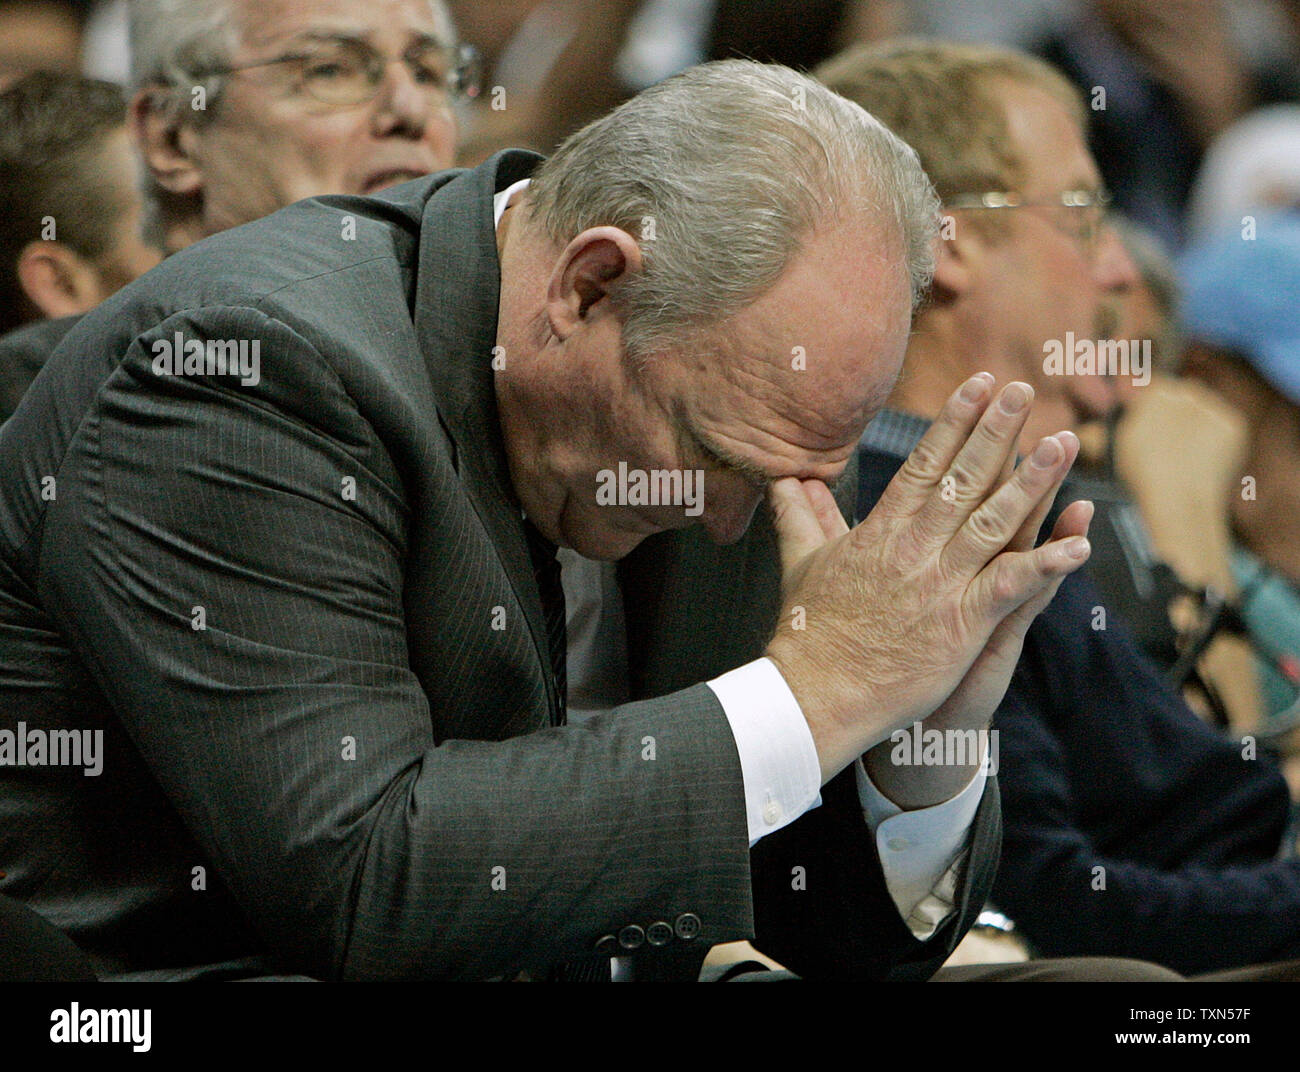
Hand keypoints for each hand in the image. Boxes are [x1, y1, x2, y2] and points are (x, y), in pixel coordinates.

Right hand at [765, 375, 1091, 782]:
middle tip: (1024, 391)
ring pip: (993, 521)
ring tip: (1062, 445)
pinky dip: (1044, 566)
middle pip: (963, 479)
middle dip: (996, 432)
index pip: (923, 464)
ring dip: (1032, 482)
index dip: (954, 423)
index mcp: (881, 531)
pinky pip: (1010, 587)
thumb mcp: (801, 562)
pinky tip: (1078, 544)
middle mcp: (914, 548)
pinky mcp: (960, 623)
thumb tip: (785, 481)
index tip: (978, 387)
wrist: (815, 691)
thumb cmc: (808, 633)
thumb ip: (800, 516)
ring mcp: (940, 584)